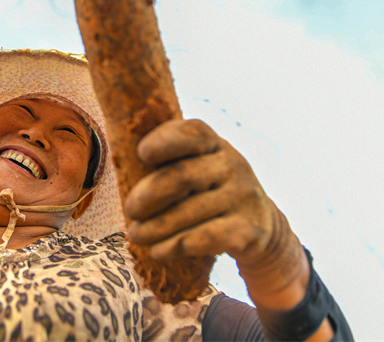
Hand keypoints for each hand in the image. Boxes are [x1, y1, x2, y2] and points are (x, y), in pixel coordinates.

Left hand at [125, 119, 304, 293]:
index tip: (141, 154)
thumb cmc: (212, 192)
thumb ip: (171, 162)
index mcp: (215, 144)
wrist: (262, 227)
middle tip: (130, 211)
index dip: (164, 141)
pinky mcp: (248, 229)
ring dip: (154, 228)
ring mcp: (243, 196)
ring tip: (136, 235)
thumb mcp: (200, 167)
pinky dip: (174, 246)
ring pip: (188, 212)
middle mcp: (233, 164)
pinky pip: (202, 238)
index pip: (192, 133)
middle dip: (147, 196)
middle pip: (182, 177)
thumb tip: (122, 164)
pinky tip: (159, 251)